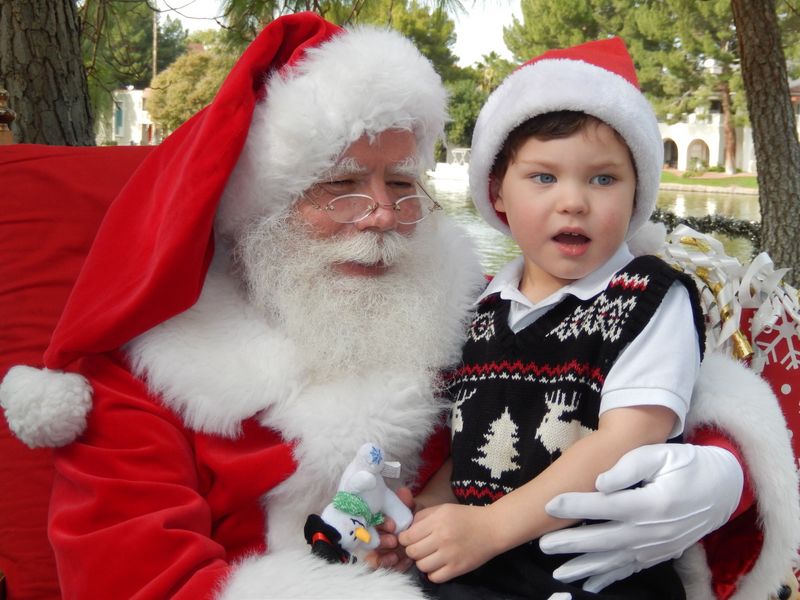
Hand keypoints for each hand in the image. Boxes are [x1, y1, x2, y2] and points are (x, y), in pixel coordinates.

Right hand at [364, 487, 413, 570]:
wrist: (424, 531)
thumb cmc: (412, 518)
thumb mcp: (411, 509)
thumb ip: (407, 502)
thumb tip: (403, 491)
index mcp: (376, 520)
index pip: (370, 521)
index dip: (380, 524)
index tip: (392, 525)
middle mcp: (374, 534)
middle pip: (369, 540)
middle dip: (381, 542)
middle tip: (394, 541)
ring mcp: (378, 549)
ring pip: (373, 556)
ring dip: (383, 558)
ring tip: (396, 556)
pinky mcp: (386, 562)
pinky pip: (385, 567)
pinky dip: (394, 566)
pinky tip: (404, 563)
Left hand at [398, 503, 496, 582]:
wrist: (492, 528)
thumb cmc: (466, 517)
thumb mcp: (443, 509)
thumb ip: (423, 517)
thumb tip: (406, 529)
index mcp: (437, 521)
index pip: (408, 536)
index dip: (404, 539)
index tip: (409, 539)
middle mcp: (442, 538)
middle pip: (412, 552)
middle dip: (412, 550)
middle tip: (420, 547)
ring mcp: (450, 555)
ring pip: (421, 566)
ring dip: (422, 562)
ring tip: (430, 556)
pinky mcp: (457, 569)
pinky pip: (434, 577)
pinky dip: (433, 573)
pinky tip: (438, 565)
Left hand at [539, 444, 742, 592]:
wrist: (721, 490)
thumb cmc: (685, 465)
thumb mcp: (660, 454)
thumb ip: (629, 467)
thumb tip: (600, 483)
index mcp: (652, 503)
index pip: (606, 505)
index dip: (576, 505)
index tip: (549, 504)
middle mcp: (653, 531)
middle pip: (605, 539)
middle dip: (572, 543)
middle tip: (542, 544)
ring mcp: (656, 547)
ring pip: (614, 560)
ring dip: (585, 567)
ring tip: (558, 572)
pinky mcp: (658, 555)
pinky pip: (629, 570)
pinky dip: (608, 579)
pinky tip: (589, 586)